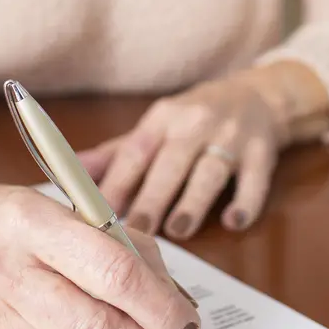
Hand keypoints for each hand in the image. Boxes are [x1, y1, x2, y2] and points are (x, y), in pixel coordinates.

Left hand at [80, 64, 328, 240]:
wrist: (259, 97)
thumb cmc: (195, 119)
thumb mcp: (155, 128)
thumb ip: (114, 154)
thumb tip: (65, 171)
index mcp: (162, 119)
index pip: (135, 151)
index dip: (116, 182)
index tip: (97, 213)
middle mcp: (195, 124)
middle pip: (171, 162)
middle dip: (152, 197)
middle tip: (135, 231)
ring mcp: (232, 137)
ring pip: (211, 171)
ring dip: (194, 201)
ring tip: (178, 229)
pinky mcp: (264, 152)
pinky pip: (255, 179)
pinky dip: (245, 201)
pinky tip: (233, 222)